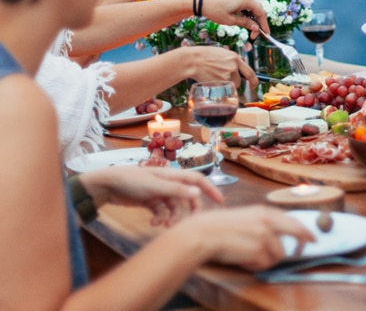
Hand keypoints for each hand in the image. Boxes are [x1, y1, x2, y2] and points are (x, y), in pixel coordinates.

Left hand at [81, 165, 223, 226]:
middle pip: (187, 196)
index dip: (210, 189)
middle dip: (189, 210)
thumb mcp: (155, 186)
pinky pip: (161, 212)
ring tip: (164, 226)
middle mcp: (168, 183)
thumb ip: (176, 191)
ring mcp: (159, 192)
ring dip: (172, 217)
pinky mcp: (150, 201)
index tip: (220, 202)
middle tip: (189, 224)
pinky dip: (160, 218)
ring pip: (174, 206)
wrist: (107, 186)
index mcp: (173, 175)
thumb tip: (197, 193)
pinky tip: (153, 223)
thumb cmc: (132, 181)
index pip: (197, 180)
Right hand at [184, 45, 257, 89]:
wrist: (194, 60)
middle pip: (239, 81)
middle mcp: (233, 67)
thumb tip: (236, 69)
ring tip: (215, 77)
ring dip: (226, 85)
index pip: (250, 72)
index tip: (254, 85)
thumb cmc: (205, 55)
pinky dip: (219, 87)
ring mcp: (227, 75)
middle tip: (222, 77)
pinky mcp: (219, 83)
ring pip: (231, 86)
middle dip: (233, 82)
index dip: (254, 80)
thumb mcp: (223, 53)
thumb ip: (232, 61)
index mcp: (235, 58)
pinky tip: (212, 80)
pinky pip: (223, 89)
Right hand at [194, 205, 315, 270]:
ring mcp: (264, 236)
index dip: (303, 230)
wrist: (204, 233)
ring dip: (267, 259)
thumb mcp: (245, 217)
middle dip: (302, 242)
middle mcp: (268, 221)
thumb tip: (277, 235)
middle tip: (303, 250)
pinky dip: (255, 266)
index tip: (312, 237)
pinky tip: (242, 259)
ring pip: (278, 254)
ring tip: (248, 256)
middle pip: (296, 231)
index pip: (292, 219)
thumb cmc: (218, 226)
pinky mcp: (258, 251)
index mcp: (264, 211)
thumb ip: (262, 223)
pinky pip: (264, 265)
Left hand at [201, 0, 269, 38]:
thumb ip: (245, 23)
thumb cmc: (215, 11)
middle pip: (259, 10)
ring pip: (254, 8)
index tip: (266, 34)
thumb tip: (256, 28)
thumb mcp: (231, 20)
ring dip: (254, 19)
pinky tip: (247, 23)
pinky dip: (249, 15)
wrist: (203, 2)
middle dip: (259, 23)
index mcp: (246, 0)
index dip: (264, 24)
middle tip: (256, 35)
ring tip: (252, 31)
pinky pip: (248, 6)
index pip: (261, 13)